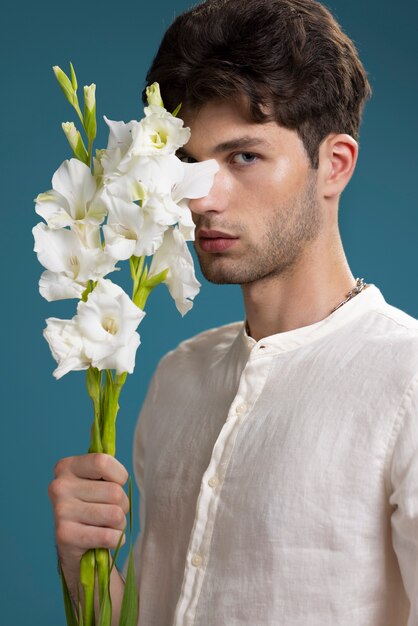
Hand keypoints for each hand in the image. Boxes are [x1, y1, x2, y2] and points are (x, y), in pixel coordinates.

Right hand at [48, 453, 129, 583]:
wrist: (76, 544)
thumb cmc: (93, 505)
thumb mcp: (97, 480)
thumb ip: (107, 470)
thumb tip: (122, 476)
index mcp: (67, 467)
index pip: (103, 462)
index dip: (120, 476)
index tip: (116, 484)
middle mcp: (59, 486)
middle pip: (115, 492)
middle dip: (123, 505)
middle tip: (110, 511)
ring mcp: (60, 510)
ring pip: (115, 514)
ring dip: (120, 523)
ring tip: (108, 525)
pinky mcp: (64, 535)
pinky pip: (108, 536)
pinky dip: (116, 540)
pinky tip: (106, 538)